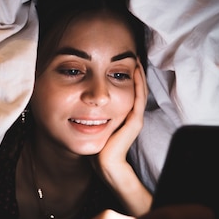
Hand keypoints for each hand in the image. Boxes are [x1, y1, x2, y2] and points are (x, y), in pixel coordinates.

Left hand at [95, 61, 151, 214]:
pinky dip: (138, 84)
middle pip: (135, 88)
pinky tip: (135, 71)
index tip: (120, 60)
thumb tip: (79, 99)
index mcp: (123, 114)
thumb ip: (92, 112)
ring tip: (135, 59)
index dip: (125, 75)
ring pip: (139, 90)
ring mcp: (135, 117)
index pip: (127, 90)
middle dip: (133, 71)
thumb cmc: (97, 146)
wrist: (104, 164)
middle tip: (132, 54)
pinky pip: (138, 97)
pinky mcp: (135, 121)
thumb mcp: (94, 123)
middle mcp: (131, 114)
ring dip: (138, 74)